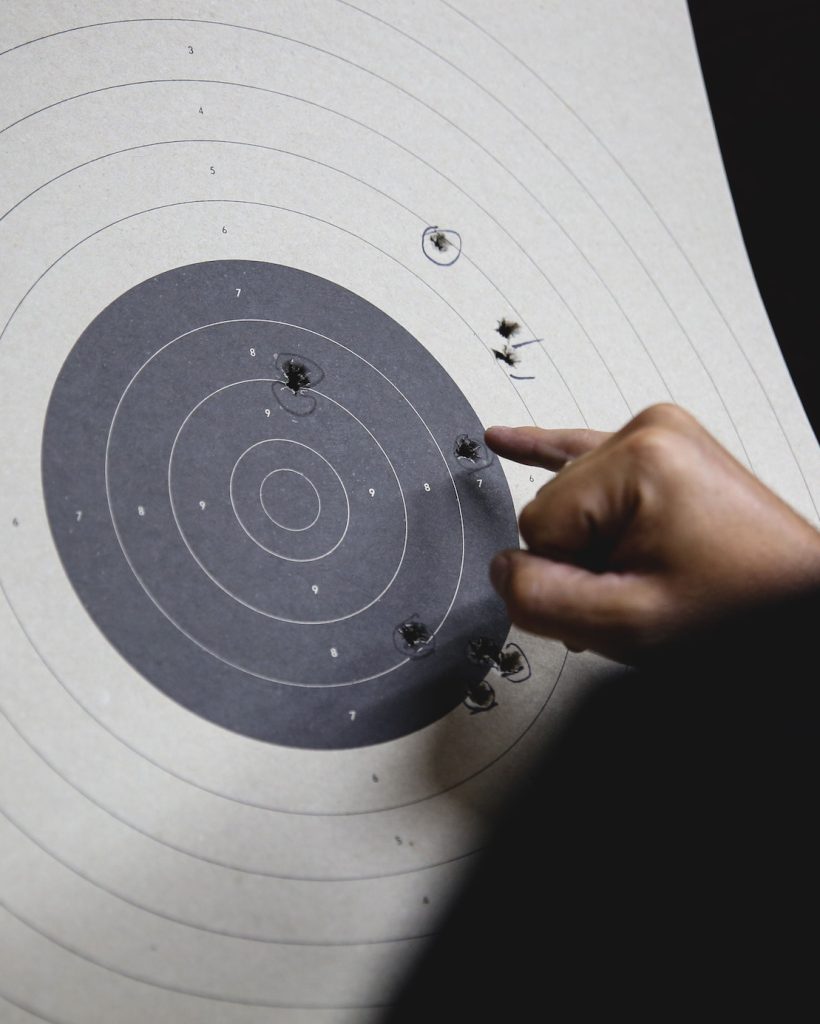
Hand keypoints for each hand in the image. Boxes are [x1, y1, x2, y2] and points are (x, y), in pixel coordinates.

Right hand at [486, 404, 819, 662]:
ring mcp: (657, 435)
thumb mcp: (630, 623)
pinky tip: (505, 439)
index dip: (568, 575)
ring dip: (592, 545)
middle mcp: (648, 431)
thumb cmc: (740, 610)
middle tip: (636, 589)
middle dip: (581, 559)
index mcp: (640, 458)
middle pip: (553, 505)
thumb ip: (543, 599)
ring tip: (645, 570)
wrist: (798, 603)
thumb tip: (500, 572)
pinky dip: (546, 450)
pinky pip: (583, 447)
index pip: (538, 523)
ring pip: (567, 496)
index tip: (617, 594)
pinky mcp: (660, 447)